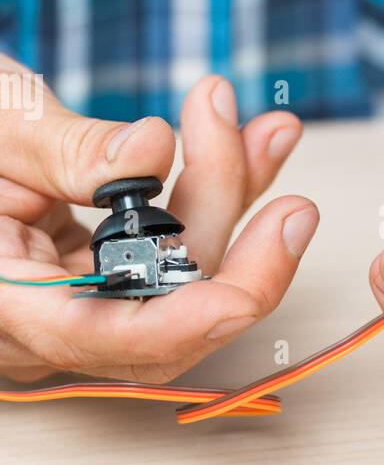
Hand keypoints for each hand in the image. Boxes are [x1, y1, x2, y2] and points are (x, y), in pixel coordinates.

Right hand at [0, 58, 317, 383]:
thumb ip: (67, 146)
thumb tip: (151, 149)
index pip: (97, 337)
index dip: (183, 323)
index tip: (244, 286)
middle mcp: (38, 321)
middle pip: (160, 310)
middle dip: (224, 227)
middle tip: (264, 149)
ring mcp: (72, 304)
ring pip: (180, 282)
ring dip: (231, 198)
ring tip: (261, 127)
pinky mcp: (100, 276)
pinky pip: (173, 253)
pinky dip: (215, 196)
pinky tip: (253, 143)